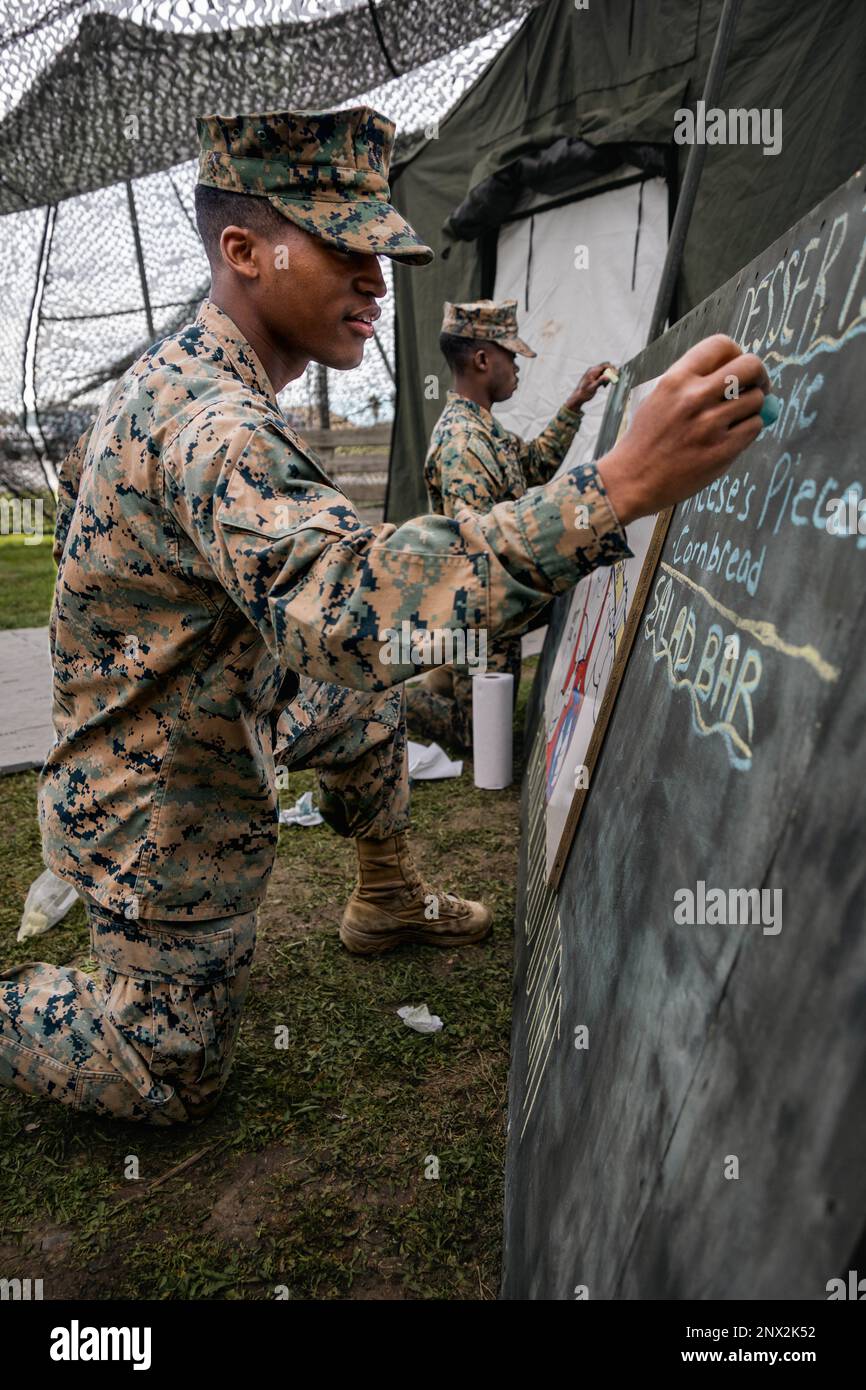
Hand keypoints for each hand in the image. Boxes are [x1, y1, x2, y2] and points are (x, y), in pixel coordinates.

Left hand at [565, 362, 616, 410]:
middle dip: (611, 373)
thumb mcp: (592, 388)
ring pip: (605, 371)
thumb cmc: (583, 393)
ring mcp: (594, 373)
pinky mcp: (595, 377)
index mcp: (592, 371)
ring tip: (605, 385)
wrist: (578, 397)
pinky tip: (603, 386)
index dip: (612, 368)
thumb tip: (607, 377)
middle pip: (606, 367)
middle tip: (612, 380)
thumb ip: (600, 381)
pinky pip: (603, 375)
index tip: (616, 374)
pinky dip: (605, 379)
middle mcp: (593, 370)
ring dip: (608, 377)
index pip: (605, 365)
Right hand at [596, 335, 769, 526]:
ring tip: (737, 417)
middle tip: (757, 385)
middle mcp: (694, 397)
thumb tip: (736, 373)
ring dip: (753, 406)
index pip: (721, 344)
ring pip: (757, 399)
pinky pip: (755, 426)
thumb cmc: (646, 439)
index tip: (737, 366)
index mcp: (676, 379)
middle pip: (749, 365)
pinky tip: (734, 435)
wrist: (633, 479)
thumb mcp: (659, 398)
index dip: (736, 352)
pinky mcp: (722, 450)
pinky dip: (750, 428)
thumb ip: (692, 382)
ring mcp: (710, 424)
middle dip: (759, 374)